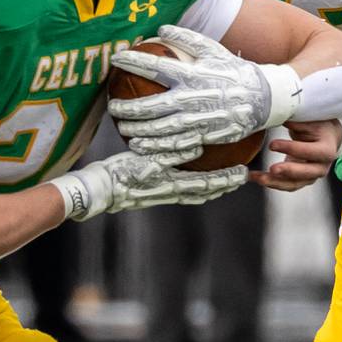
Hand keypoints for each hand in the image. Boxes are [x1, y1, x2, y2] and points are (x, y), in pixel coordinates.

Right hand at [50, 150, 246, 220]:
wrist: (98, 191)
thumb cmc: (119, 173)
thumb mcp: (145, 159)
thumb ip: (171, 152)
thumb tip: (197, 146)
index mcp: (171, 184)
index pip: (206, 182)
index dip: (226, 178)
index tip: (243, 172)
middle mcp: (171, 193)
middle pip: (205, 191)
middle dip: (224, 185)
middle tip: (242, 178)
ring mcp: (163, 195)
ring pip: (195, 194)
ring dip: (212, 188)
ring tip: (226, 181)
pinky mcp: (155, 194)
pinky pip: (182, 192)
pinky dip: (196, 188)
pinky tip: (195, 182)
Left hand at [109, 25, 298, 158]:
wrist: (263, 99)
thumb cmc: (235, 72)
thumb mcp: (214, 50)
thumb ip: (188, 39)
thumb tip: (163, 27)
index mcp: (192, 75)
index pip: (155, 66)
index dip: (133, 61)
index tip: (116, 58)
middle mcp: (191, 99)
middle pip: (150, 106)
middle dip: (127, 108)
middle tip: (111, 106)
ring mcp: (197, 121)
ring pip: (158, 129)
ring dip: (136, 129)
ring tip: (121, 127)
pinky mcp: (203, 137)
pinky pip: (173, 145)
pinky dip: (154, 147)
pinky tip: (140, 146)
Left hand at [251, 120, 339, 191]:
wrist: (326, 137)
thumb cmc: (318, 126)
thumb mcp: (310, 120)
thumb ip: (296, 121)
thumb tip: (276, 116)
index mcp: (327, 149)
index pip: (311, 152)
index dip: (292, 149)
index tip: (273, 145)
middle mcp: (322, 166)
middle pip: (306, 173)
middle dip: (287, 171)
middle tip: (272, 169)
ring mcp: (311, 176)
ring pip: (294, 184)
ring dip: (275, 182)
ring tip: (258, 177)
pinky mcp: (301, 180)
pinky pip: (286, 185)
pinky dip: (271, 182)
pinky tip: (256, 177)